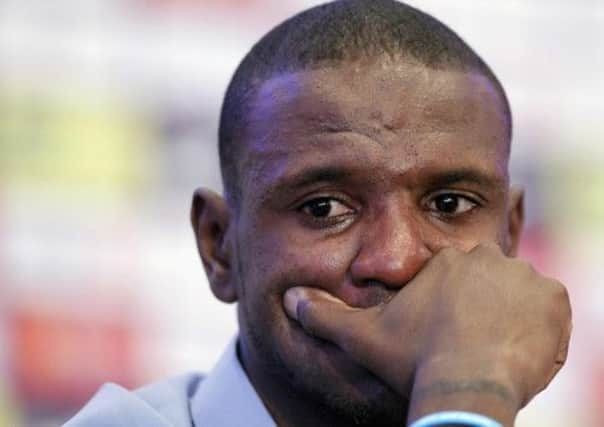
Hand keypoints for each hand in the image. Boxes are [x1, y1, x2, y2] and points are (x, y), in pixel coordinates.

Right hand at [283, 244, 571, 425]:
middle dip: (478, 307)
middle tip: (468, 342)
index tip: (445, 332)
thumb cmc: (414, 358)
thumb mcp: (362, 337)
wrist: (464, 383)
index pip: (452, 277)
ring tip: (491, 347)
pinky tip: (516, 349)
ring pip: (517, 293)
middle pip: (485, 281)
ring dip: (508, 315)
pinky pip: (549, 308)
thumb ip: (324, 314)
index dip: (448, 306)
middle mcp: (487, 258)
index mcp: (446, 261)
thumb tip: (289, 299)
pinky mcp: (553, 300)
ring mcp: (524, 277)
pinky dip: (538, 327)